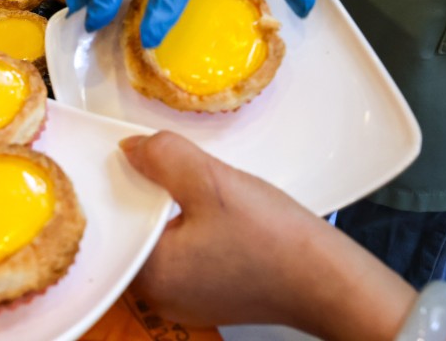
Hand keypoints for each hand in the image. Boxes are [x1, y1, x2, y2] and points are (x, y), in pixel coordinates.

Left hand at [120, 131, 414, 339]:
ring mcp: (184, 298)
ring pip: (159, 236)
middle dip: (145, 192)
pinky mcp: (208, 293)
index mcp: (149, 275)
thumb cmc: (277, 244)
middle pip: (133, 227)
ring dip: (169, 206)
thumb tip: (130, 148)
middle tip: (163, 163)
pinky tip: (208, 208)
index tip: (128, 154)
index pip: (112, 218)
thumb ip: (163, 157)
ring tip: (189, 183)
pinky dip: (189, 224)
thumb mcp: (212, 182)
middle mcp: (158, 294)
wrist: (333, 283)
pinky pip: (182, 250)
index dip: (118, 180)